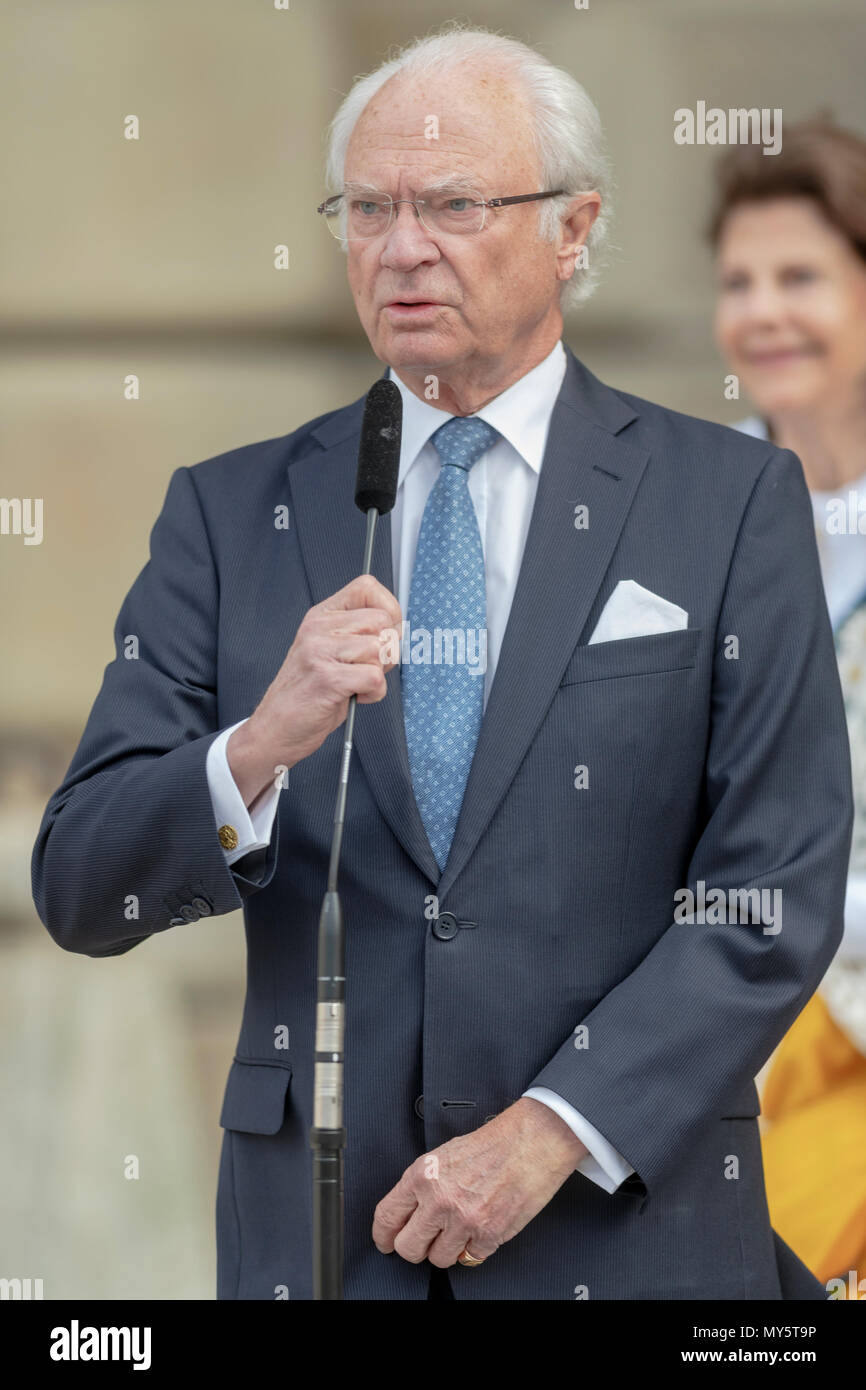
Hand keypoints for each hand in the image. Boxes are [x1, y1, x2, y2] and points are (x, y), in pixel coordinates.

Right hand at [227, 574, 400, 804]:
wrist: (275, 728)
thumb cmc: (308, 694)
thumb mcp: (329, 652)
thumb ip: (359, 635)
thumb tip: (399, 629)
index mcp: (320, 617)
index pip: (366, 587)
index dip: (388, 608)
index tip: (384, 632)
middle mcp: (318, 629)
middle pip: (382, 620)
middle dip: (387, 649)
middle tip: (367, 668)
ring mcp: (320, 652)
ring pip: (380, 648)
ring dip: (378, 673)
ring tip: (356, 684)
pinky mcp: (327, 679)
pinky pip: (375, 678)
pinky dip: (374, 694)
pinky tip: (355, 697)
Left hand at [371, 1097, 587, 1267]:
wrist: (530, 1143)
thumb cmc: (491, 1144)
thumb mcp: (443, 1155)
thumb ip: (422, 1184)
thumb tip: (406, 1212)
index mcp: (423, 1175)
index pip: (387, 1216)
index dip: (383, 1235)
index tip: (386, 1241)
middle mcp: (439, 1199)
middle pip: (407, 1248)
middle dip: (414, 1248)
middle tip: (425, 1241)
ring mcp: (464, 1219)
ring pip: (438, 1259)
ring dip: (447, 1250)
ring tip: (459, 1230)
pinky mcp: (489, 1235)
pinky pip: (470, 1259)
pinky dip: (475, 1248)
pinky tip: (481, 1229)